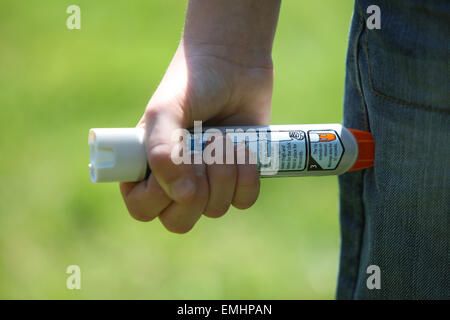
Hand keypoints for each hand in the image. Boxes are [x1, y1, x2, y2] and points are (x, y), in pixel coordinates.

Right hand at [120, 0, 279, 232]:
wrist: (233, 65)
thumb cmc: (191, 84)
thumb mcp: (164, 112)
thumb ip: (160, 151)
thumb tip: (182, 195)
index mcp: (147, 167)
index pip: (143, 209)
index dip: (159, 198)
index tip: (175, 166)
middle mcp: (176, 179)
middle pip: (180, 221)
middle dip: (197, 193)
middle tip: (203, 155)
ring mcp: (208, 181)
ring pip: (215, 209)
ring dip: (224, 174)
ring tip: (223, 138)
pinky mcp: (238, 176)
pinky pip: (243, 200)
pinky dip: (246, 177)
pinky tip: (243, 149)